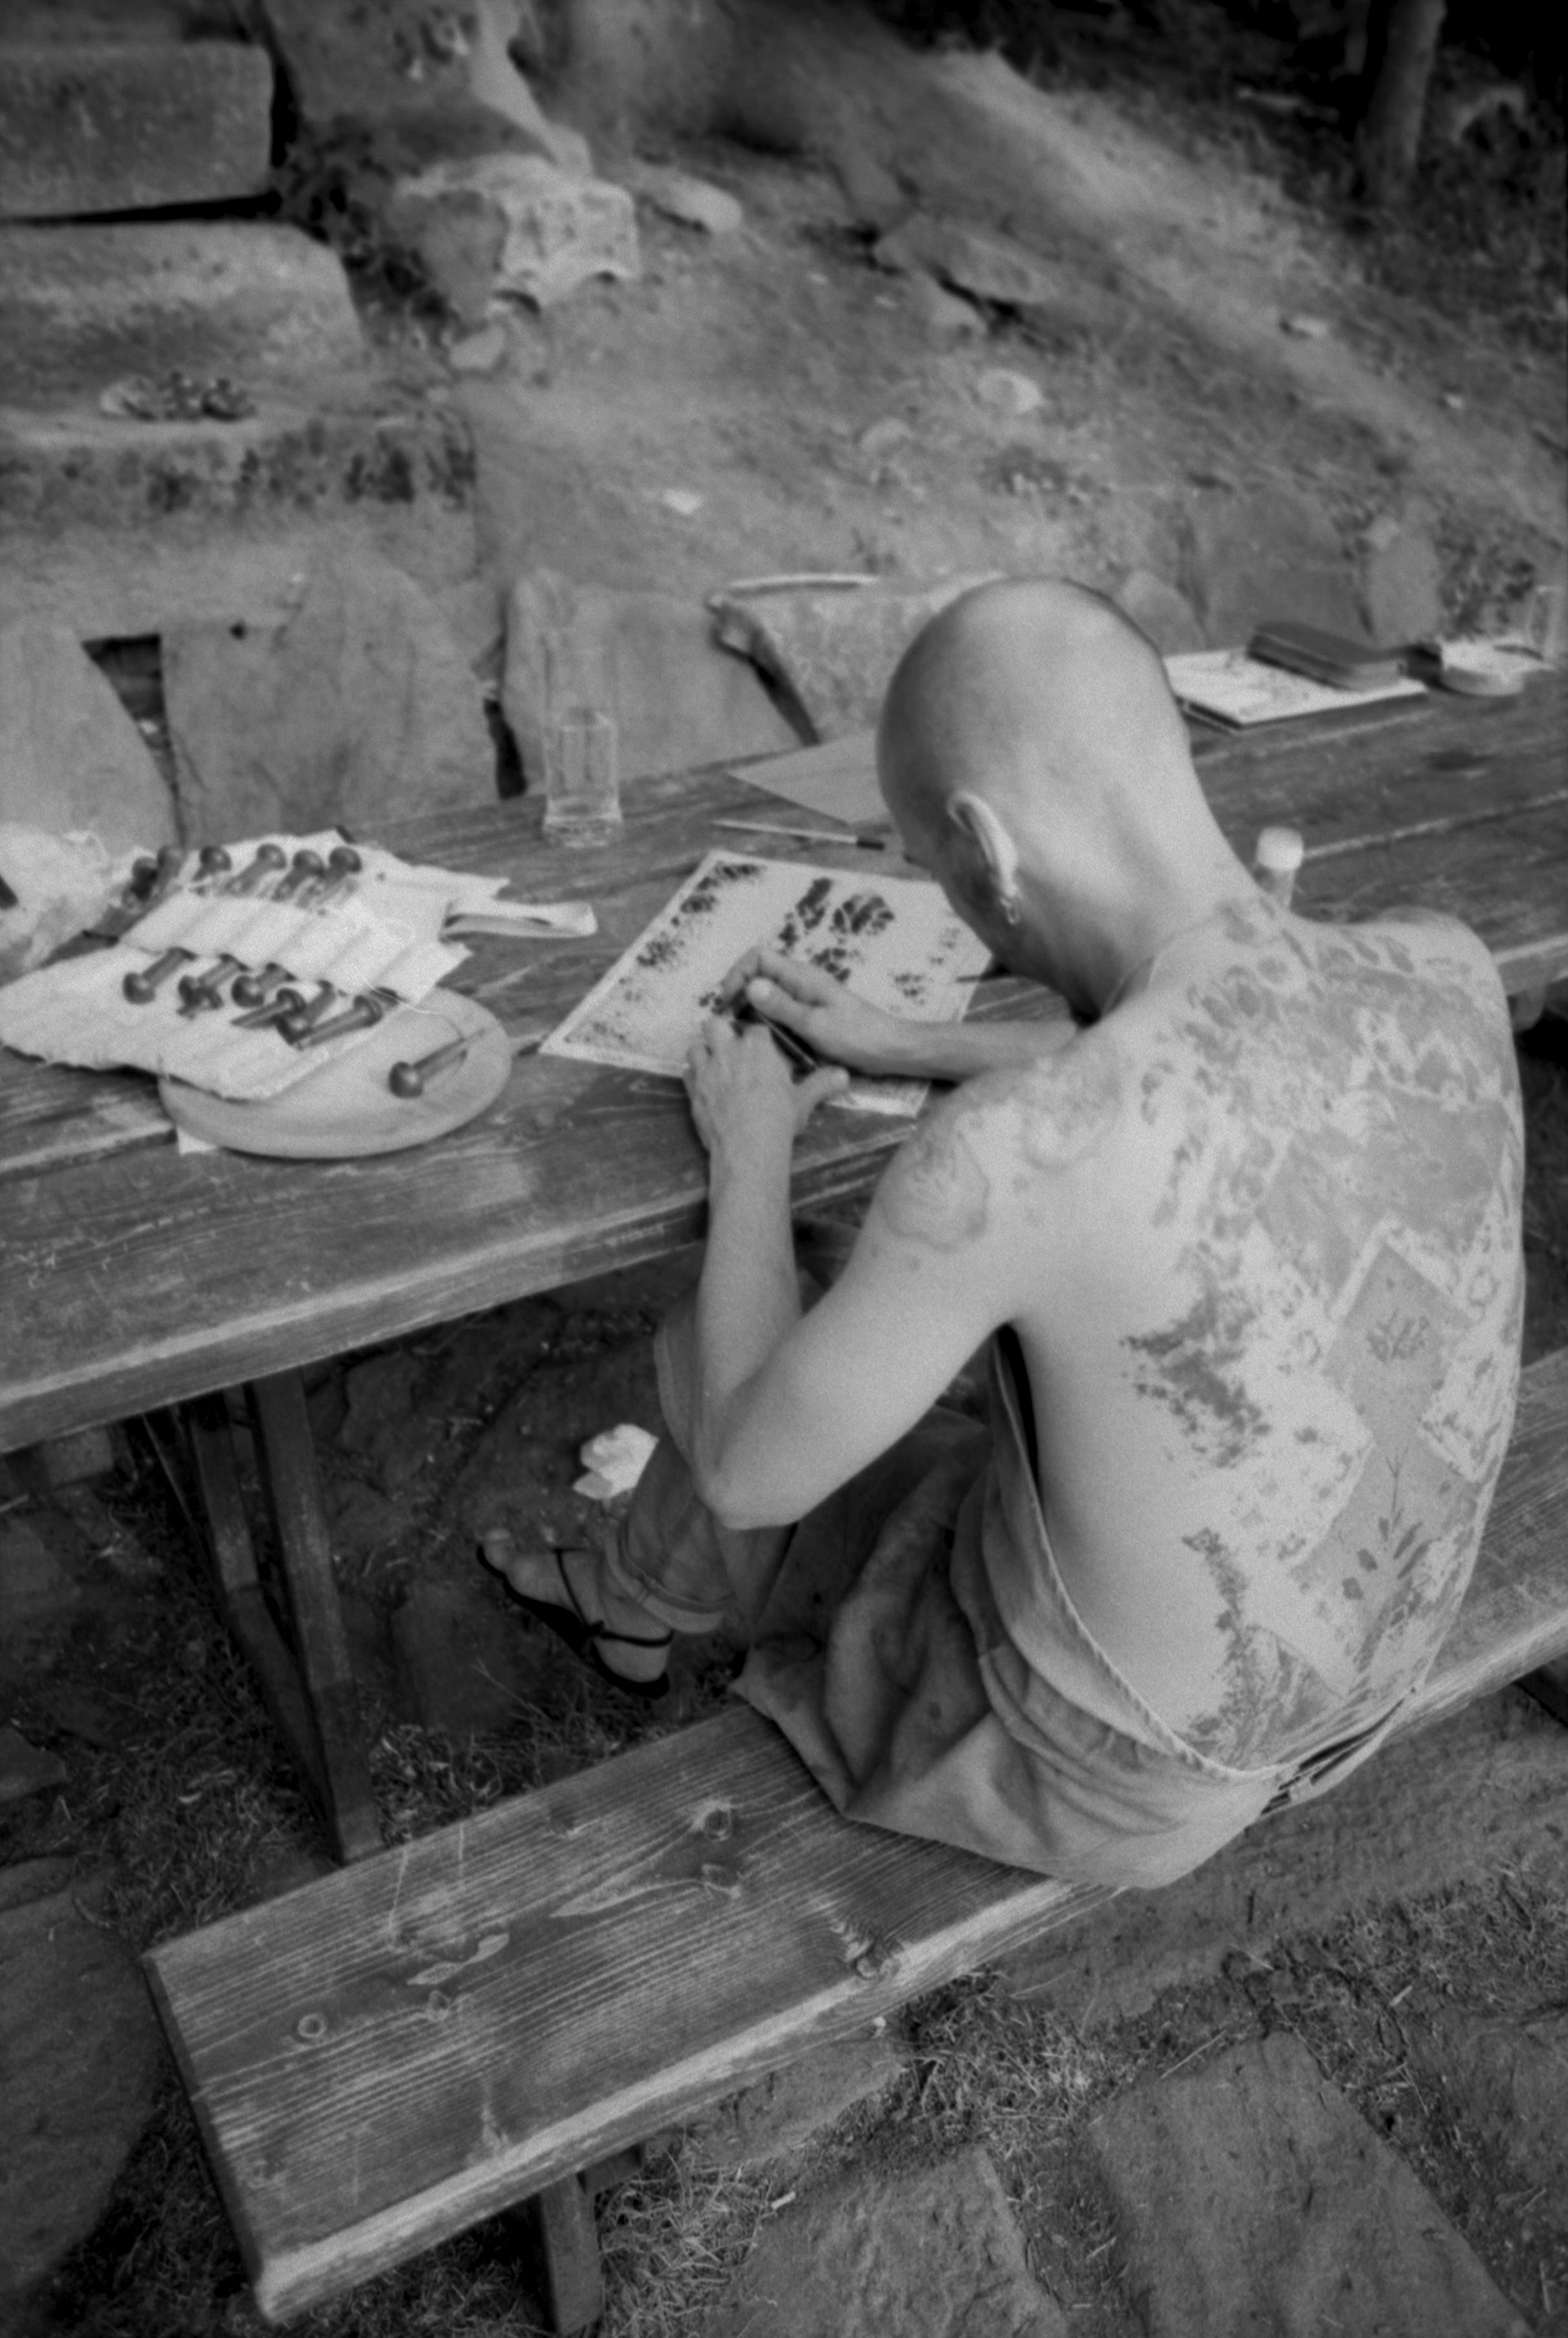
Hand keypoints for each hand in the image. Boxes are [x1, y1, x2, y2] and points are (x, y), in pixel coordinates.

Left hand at [685, 1013, 848, 1156]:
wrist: (748, 1148)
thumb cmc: (778, 1120)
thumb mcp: (804, 1101)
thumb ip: (821, 1084)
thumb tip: (843, 1076)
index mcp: (758, 1048)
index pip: (755, 1026)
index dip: (756, 1033)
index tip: (760, 1042)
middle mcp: (728, 1051)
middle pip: (715, 1023)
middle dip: (721, 1030)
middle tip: (730, 1046)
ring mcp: (706, 1069)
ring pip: (695, 1045)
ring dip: (703, 1051)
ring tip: (714, 1063)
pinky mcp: (692, 1090)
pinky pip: (686, 1073)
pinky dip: (693, 1075)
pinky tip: (704, 1085)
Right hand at [720, 948, 917, 1077]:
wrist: (890, 1050)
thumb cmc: (856, 1037)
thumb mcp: (815, 1024)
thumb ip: (782, 1006)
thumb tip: (750, 986)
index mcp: (802, 976)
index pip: (758, 956)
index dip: (738, 974)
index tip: (730, 1003)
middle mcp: (801, 982)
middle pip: (760, 974)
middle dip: (742, 994)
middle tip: (735, 1024)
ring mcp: (806, 998)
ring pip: (769, 994)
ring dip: (754, 1010)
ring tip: (748, 1035)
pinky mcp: (811, 1014)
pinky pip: (782, 1011)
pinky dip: (770, 1022)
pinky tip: (769, 1042)